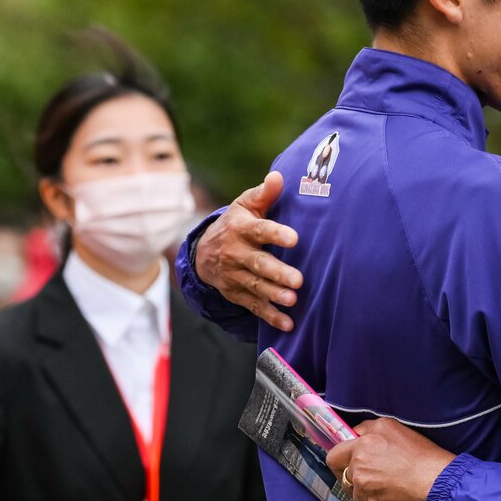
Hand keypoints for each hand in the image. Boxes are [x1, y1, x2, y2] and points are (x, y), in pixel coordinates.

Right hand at [195, 172, 303, 332]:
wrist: (202, 251)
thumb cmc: (236, 223)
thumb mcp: (244, 205)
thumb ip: (264, 194)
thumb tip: (279, 176)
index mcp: (240, 229)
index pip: (259, 230)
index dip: (276, 234)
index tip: (294, 238)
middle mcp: (235, 253)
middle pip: (258, 263)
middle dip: (277, 272)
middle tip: (298, 280)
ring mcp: (233, 275)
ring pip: (255, 286)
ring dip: (273, 294)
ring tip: (293, 300)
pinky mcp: (235, 293)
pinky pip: (253, 305)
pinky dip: (269, 315)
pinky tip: (288, 323)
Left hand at [326, 418, 456, 500]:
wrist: (439, 481)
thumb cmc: (431, 462)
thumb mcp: (408, 437)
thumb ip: (384, 440)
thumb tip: (373, 453)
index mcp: (378, 427)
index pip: (352, 434)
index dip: (354, 450)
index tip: (357, 460)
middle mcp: (364, 444)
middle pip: (335, 458)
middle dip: (341, 471)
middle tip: (357, 482)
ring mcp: (360, 468)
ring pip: (349, 485)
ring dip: (365, 494)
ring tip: (386, 499)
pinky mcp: (363, 490)